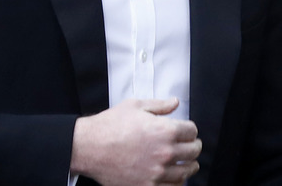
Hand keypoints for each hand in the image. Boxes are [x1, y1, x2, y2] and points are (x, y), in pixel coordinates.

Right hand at [70, 97, 201, 185]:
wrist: (88, 147)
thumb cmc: (109, 126)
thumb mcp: (136, 106)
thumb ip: (159, 105)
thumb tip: (175, 102)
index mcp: (165, 130)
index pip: (192, 131)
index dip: (191, 130)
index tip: (188, 132)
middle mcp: (164, 152)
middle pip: (193, 152)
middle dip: (193, 147)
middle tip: (191, 147)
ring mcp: (156, 172)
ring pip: (186, 172)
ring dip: (189, 166)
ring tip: (187, 164)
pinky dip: (177, 183)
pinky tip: (174, 178)